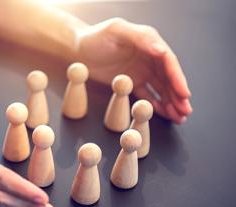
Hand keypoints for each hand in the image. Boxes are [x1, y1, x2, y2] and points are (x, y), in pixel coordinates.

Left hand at [76, 18, 192, 123]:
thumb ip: (139, 38)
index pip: (168, 62)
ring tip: (179, 118)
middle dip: (178, 95)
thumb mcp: (116, 31)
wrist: (77, 50)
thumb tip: (161, 50)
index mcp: (148, 42)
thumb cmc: (94, 37)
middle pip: (168, 78)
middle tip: (186, 111)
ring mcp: (142, 71)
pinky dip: (156, 105)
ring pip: (161, 89)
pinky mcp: (132, 83)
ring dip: (171, 103)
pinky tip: (164, 115)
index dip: (177, 78)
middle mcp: (149, 57)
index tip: (184, 94)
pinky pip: (147, 96)